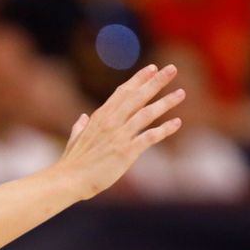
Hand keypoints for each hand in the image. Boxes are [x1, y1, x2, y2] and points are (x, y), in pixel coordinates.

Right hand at [55, 64, 184, 199]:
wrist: (68, 180)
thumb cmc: (72, 163)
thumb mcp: (75, 139)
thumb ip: (80, 127)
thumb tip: (82, 117)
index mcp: (100, 117)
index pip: (122, 92)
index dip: (138, 79)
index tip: (151, 68)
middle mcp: (111, 122)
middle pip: (137, 97)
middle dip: (156, 81)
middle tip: (172, 69)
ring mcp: (119, 136)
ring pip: (146, 114)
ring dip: (165, 102)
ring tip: (181, 93)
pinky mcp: (125, 152)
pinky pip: (149, 137)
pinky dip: (164, 130)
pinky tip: (177, 123)